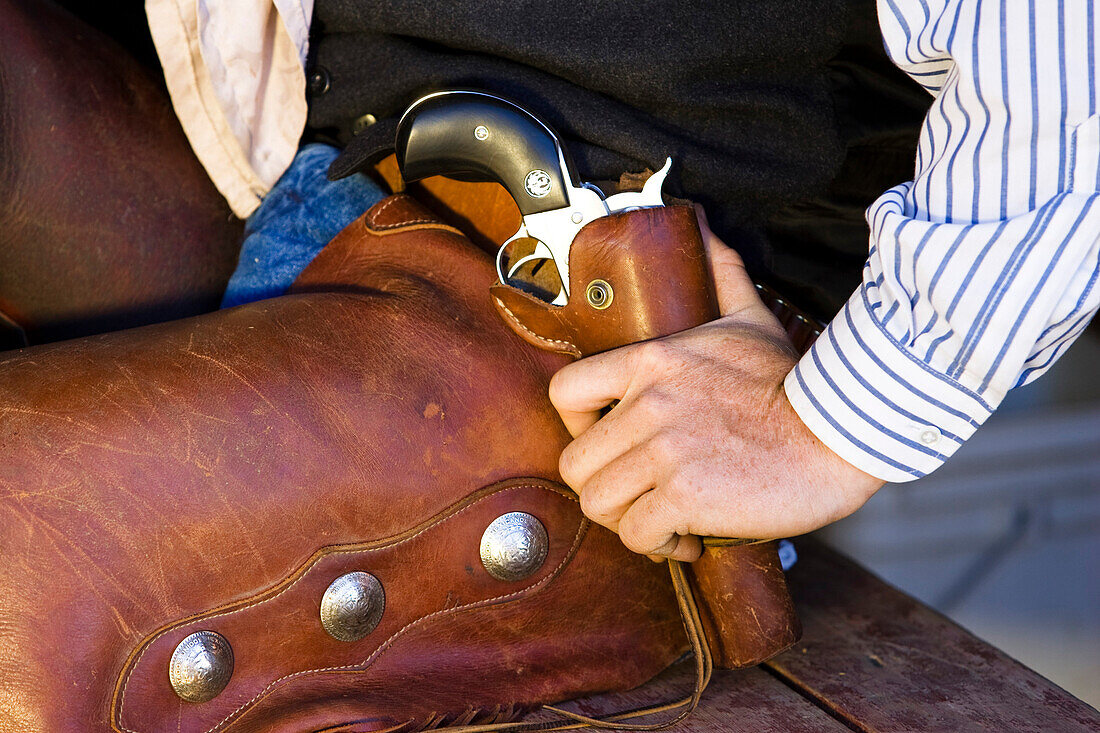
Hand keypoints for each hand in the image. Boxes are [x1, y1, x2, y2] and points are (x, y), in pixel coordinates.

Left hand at [549, 209, 884, 561]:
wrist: (839, 435)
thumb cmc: (792, 383)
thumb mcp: (748, 318)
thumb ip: (719, 274)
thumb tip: (701, 225)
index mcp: (650, 361)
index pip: (563, 392)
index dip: (572, 426)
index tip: (599, 441)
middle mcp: (648, 404)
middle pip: (576, 463)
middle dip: (603, 488)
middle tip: (636, 495)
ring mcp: (664, 450)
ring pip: (599, 503)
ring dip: (625, 521)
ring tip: (659, 520)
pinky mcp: (686, 495)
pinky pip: (638, 534)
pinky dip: (658, 546)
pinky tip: (687, 540)